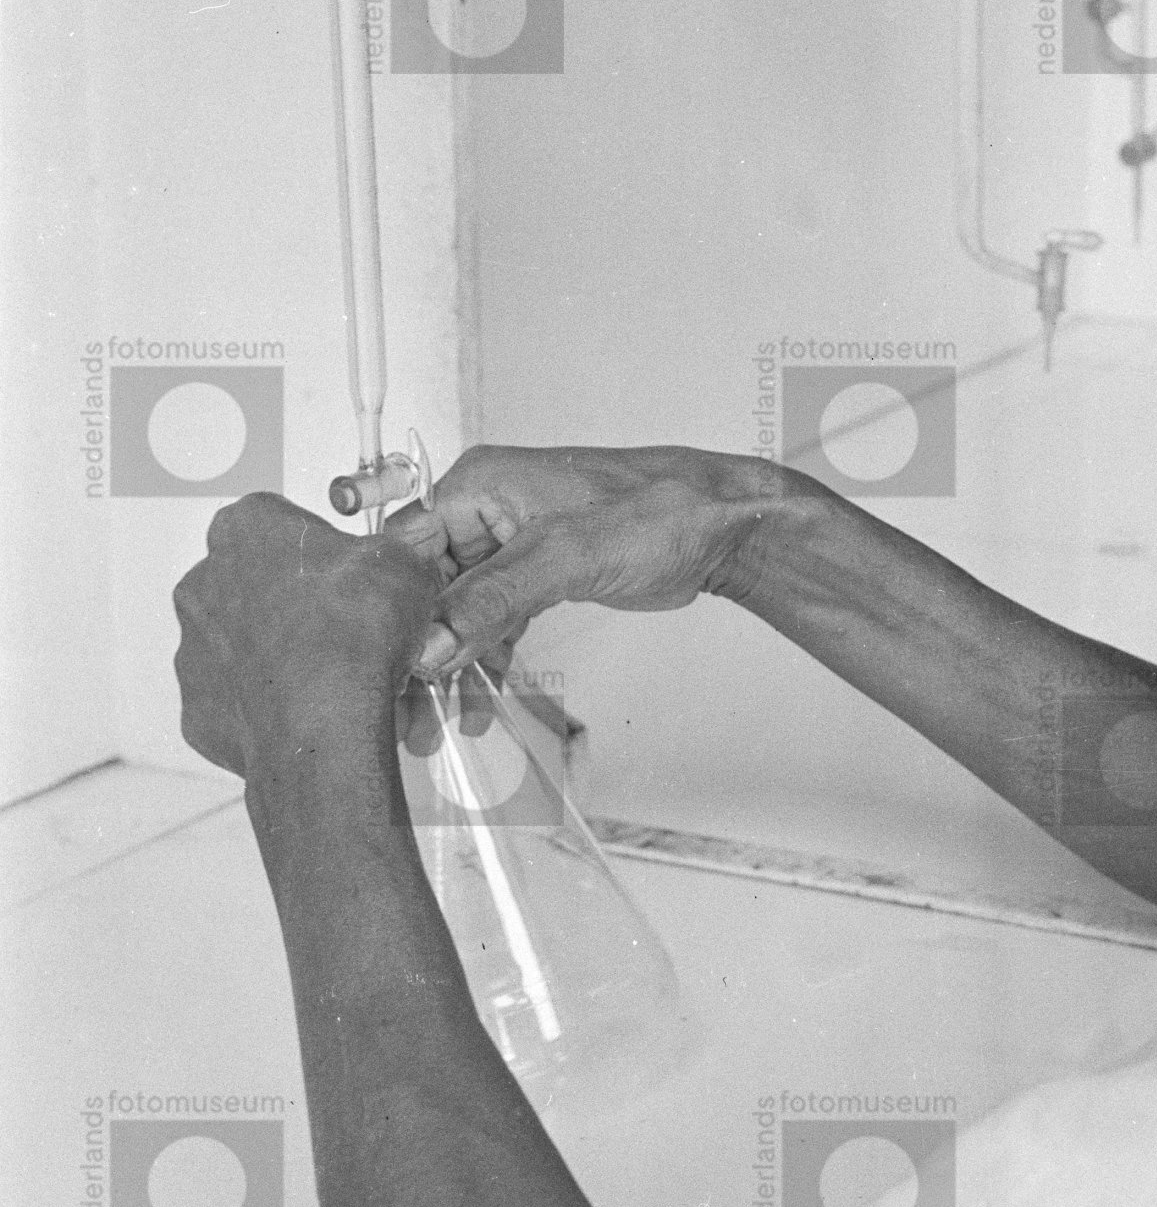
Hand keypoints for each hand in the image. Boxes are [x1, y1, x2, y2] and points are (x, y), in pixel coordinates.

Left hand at [173, 493, 441, 791]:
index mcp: (246, 528)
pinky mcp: (199, 704)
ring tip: (336, 671)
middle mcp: (205, 581)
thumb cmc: (352, 636)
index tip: (349, 571)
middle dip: (297, 599)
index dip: (324, 548)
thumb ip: (378, 554)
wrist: (326, 722)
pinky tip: (310, 705)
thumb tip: (381, 570)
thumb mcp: (401, 562)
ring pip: (244, 641)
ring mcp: (194, 646)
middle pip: (256, 580)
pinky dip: (270, 699)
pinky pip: (239, 696)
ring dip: (282, 649)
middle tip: (347, 623)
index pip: (280, 520)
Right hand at [382, 445, 781, 679]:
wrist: (721, 528)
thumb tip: (432, 642)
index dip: (394, 611)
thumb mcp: (568, 555)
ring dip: (451, 662)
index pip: (407, 550)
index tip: (386, 669)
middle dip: (420, 649)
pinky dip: (485, 654)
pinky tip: (478, 697)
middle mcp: (488, 510)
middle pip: (429, 586)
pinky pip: (494, 617)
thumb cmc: (661, 511)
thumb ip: (495, 598)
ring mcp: (513, 543)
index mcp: (480, 485)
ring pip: (460, 609)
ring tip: (439, 721)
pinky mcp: (539, 573)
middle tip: (410, 712)